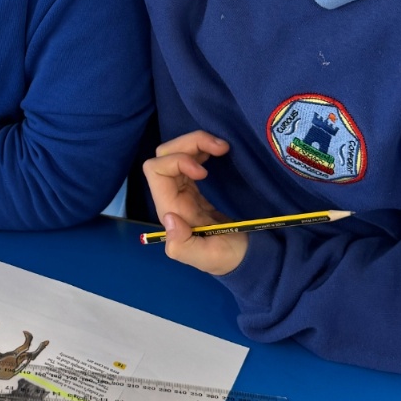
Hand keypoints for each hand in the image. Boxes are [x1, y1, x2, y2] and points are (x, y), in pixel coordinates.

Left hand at [142, 130, 248, 276]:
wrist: (244, 259)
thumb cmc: (227, 259)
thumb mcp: (209, 258)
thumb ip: (182, 246)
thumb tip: (168, 217)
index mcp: (172, 209)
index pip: (156, 171)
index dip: (176, 161)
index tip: (204, 171)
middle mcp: (172, 196)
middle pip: (163, 154)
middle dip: (188, 143)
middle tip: (221, 147)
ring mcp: (182, 190)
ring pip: (175, 152)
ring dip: (196, 141)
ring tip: (223, 146)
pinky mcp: (194, 187)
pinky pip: (189, 158)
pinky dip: (201, 147)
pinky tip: (218, 151)